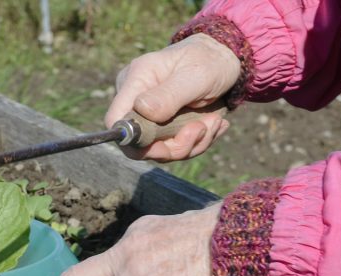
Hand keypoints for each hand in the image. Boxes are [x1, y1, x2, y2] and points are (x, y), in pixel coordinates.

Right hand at [107, 34, 239, 161]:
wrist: (224, 61)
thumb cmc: (209, 61)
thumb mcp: (196, 75)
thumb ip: (169, 94)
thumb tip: (141, 110)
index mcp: (136, 80)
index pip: (117, 121)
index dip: (135, 141)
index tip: (167, 143)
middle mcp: (136, 100)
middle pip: (140, 144)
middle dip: (176, 145)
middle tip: (204, 127)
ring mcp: (149, 116)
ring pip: (161, 150)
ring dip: (192, 143)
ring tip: (214, 121)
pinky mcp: (163, 127)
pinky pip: (174, 147)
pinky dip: (196, 142)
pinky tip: (213, 123)